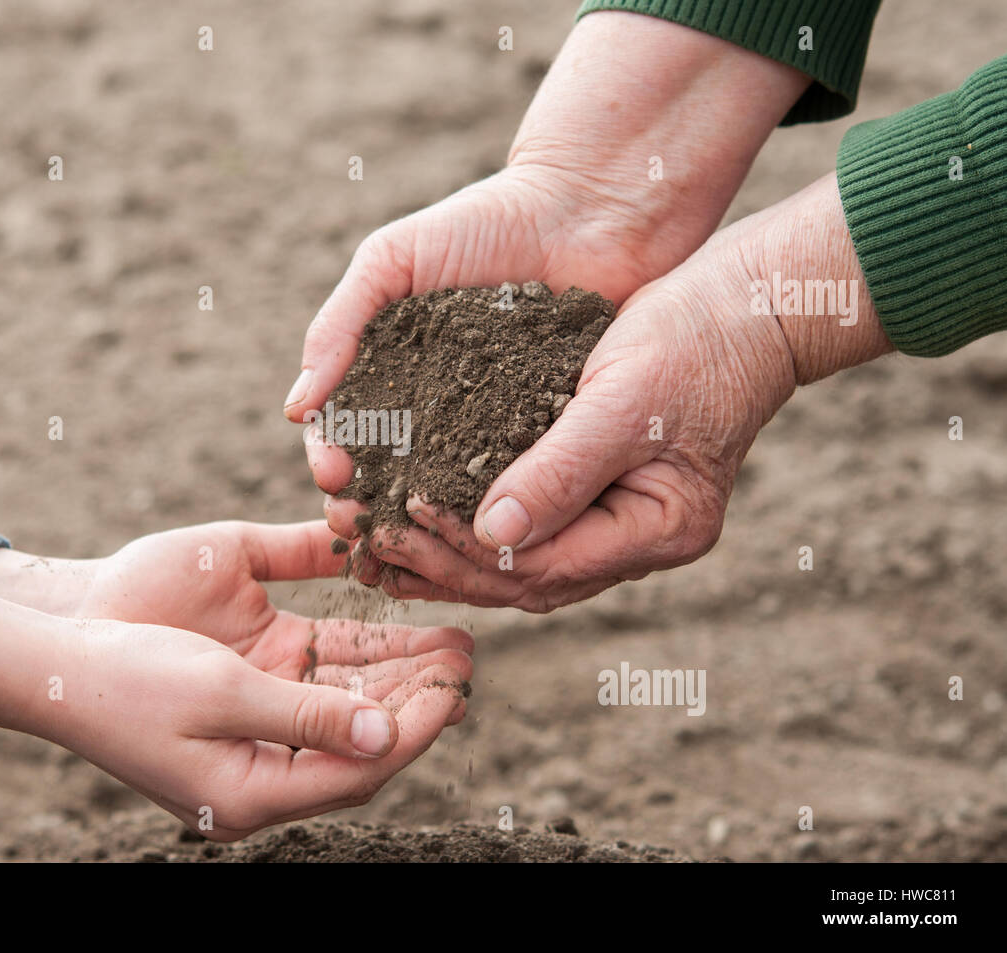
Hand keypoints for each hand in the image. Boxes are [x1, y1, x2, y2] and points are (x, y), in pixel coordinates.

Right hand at [0, 581, 471, 840]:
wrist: (55, 654)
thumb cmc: (128, 681)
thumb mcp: (221, 696)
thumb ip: (306, 715)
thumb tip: (384, 732)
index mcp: (252, 792)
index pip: (357, 767)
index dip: (414, 729)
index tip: (458, 687)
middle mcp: (263, 765)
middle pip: (361, 735)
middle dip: (417, 696)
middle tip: (467, 657)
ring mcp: (257, 722)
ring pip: (346, 700)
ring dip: (396, 672)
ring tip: (451, 639)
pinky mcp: (248, 680)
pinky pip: (317, 671)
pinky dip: (358, 653)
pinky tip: (396, 629)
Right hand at [286, 11, 811, 544]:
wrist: (587, 209)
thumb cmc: (483, 223)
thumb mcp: (392, 261)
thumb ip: (339, 325)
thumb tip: (295, 410)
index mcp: (389, 374)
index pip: (345, 432)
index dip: (333, 460)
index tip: (334, 479)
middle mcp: (434, 411)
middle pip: (389, 477)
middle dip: (370, 508)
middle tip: (365, 529)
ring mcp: (491, 428)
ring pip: (449, 493)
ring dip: (425, 527)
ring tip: (415, 547)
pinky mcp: (547, 436)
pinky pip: (517, 481)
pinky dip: (497, 510)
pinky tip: (485, 532)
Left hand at [355, 174, 891, 610]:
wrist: (745, 304)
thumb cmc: (692, 341)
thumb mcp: (622, 401)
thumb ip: (560, 472)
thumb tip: (490, 537)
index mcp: (660, 531)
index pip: (542, 567)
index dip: (464, 549)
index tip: (399, 515)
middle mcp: (640, 542)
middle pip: (523, 581)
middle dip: (441, 567)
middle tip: (366, 544)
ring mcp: (621, 523)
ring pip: (517, 564)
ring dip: (446, 558)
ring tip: (374, 547)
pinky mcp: (599, 493)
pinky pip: (524, 527)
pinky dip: (469, 527)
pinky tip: (417, 516)